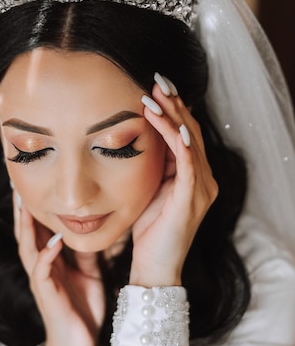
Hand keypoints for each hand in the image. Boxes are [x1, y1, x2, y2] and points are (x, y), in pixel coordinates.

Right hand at [13, 193, 105, 345]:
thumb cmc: (82, 310)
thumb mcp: (88, 273)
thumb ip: (85, 252)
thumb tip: (89, 227)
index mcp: (51, 261)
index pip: (38, 228)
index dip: (35, 206)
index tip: (33, 182)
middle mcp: (42, 267)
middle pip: (26, 233)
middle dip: (22, 209)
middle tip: (17, 183)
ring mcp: (42, 281)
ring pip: (28, 248)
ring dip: (26, 227)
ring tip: (25, 205)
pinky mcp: (47, 295)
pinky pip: (42, 272)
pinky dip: (45, 256)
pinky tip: (51, 242)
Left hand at [130, 76, 217, 287]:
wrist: (153, 266)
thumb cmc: (148, 230)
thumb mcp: (150, 189)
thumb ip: (154, 166)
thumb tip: (141, 137)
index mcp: (195, 175)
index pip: (186, 133)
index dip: (173, 109)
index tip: (155, 87)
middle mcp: (204, 178)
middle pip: (190, 131)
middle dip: (173, 104)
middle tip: (156, 80)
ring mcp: (201, 188)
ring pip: (188, 141)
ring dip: (171, 116)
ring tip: (154, 95)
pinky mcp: (192, 197)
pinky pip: (186, 161)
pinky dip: (175, 139)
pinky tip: (164, 122)